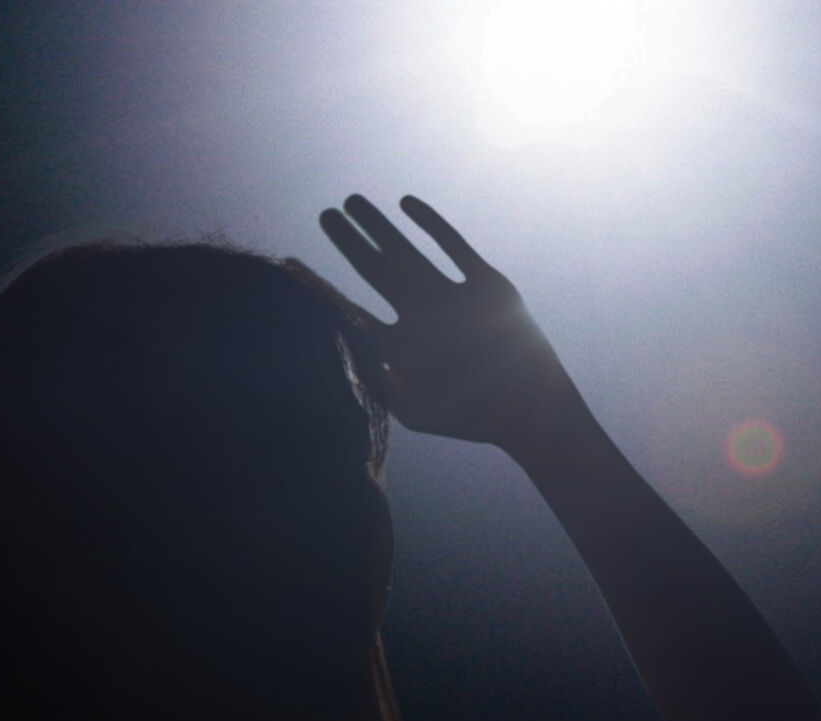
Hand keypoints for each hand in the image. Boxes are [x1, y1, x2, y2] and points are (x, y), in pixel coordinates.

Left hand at [320, 195, 586, 451]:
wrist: (530, 409)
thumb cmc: (474, 418)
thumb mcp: (418, 413)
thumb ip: (380, 388)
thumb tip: (350, 351)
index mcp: (403, 344)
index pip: (354, 309)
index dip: (322, 288)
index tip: (290, 266)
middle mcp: (424, 316)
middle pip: (377, 271)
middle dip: (350, 243)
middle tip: (325, 214)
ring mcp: (454, 298)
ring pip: (409, 251)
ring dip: (380, 227)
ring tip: (352, 201)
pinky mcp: (486, 285)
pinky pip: (454, 247)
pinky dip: (431, 225)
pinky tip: (406, 204)